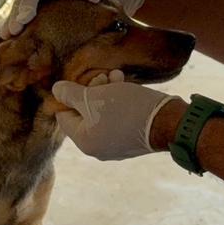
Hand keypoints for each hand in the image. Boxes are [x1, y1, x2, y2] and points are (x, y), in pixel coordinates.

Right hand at [1, 0, 146, 37]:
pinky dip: (29, 30)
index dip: (28, 1)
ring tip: (5, 40)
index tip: (24, 19)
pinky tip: (21, 44)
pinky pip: (39, 19)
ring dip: (17, 23)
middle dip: (16, 14)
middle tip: (8, 34)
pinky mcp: (57, 11)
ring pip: (28, 8)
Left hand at [51, 70, 177, 160]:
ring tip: (116, 76)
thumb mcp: (94, 97)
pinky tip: (124, 84)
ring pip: (102, 111)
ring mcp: (116, 145)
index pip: (64, 116)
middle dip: (91, 90)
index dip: (70, 96)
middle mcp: (98, 148)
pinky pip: (117, 117)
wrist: (167, 121)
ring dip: (106, 90)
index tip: (83, 82)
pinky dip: (119, 100)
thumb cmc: (127, 109)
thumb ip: (71, 94)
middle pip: (83, 113)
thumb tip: (55, 90)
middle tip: (102, 77)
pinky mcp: (131, 138)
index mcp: (85, 142)